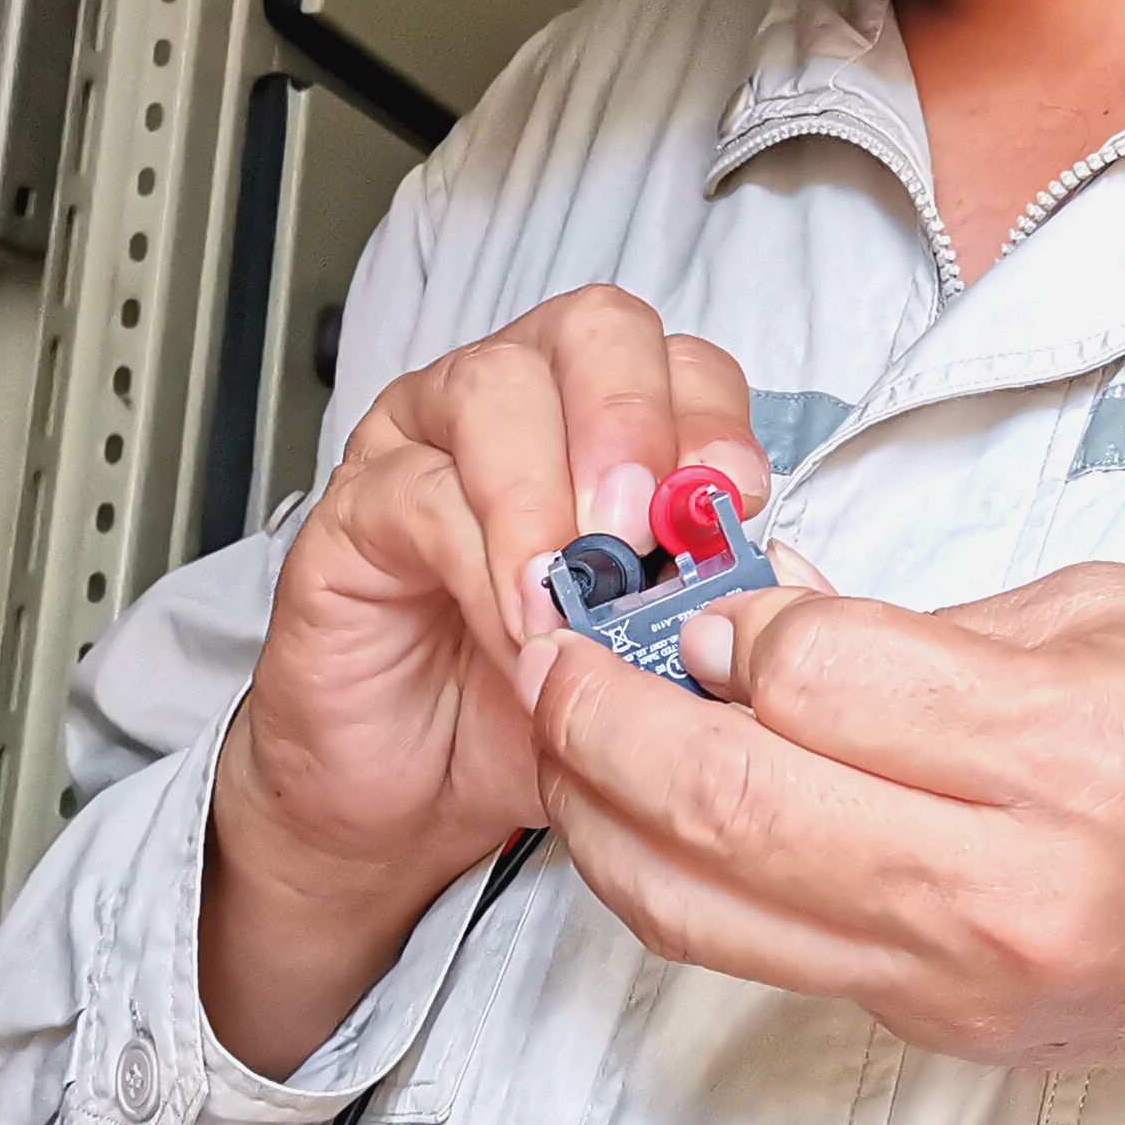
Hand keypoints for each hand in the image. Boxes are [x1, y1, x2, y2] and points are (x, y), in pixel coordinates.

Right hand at [202, 287, 763, 1076]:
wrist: (412, 795)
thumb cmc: (536, 709)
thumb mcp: (651, 661)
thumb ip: (704, 607)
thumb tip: (770, 581)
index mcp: (608, 423)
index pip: (683, 360)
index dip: (717, 418)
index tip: (738, 501)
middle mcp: (520, 403)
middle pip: (593, 329)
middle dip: (635, 417)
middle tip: (644, 528)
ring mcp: (427, 440)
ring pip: (495, 386)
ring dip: (550, 487)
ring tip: (575, 590)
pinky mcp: (354, 506)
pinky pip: (420, 492)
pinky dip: (482, 561)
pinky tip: (517, 631)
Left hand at [515, 561, 1124, 1124]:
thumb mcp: (1119, 616)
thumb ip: (928, 626)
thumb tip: (758, 624)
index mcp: (1068, 751)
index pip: (821, 683)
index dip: (737, 626)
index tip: (714, 595)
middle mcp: (1001, 882)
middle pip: (730, 804)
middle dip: (605, 719)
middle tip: (553, 649)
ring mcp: (956, 976)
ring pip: (704, 906)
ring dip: (599, 813)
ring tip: (563, 729)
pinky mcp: (928, 1025)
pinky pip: (755, 953)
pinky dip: (673, 878)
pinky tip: (645, 807)